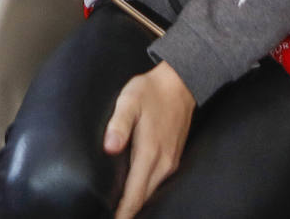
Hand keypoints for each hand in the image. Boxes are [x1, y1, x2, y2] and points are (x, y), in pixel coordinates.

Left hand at [105, 61, 194, 218]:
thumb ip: (119, 124)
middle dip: (127, 213)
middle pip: (144, 199)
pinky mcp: (173, 159)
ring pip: (151, 193)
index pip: (135, 194)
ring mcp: (170, 163)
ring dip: (136, 205)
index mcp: (150, 152)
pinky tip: (133, 195)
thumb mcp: (129, 101)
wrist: (180, 83)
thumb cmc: (150, 91)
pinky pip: (157, 184)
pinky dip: (145, 193)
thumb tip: (109, 148)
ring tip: (119, 212)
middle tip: (109, 218)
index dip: (123, 212)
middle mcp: (163, 163)